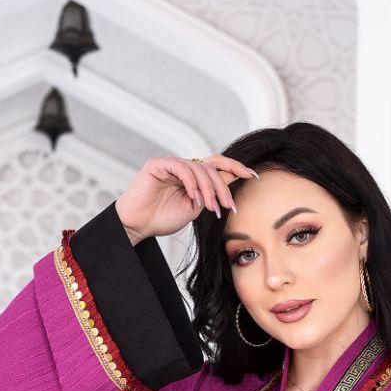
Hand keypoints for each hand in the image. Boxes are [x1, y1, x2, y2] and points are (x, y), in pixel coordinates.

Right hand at [115, 154, 258, 243]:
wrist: (137, 226)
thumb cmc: (162, 219)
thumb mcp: (194, 208)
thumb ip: (209, 195)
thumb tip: (231, 182)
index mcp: (192, 177)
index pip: (217, 166)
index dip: (236, 168)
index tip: (253, 176)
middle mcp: (183, 167)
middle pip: (212, 167)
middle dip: (223, 187)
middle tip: (228, 206)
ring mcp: (171, 164)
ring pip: (200, 169)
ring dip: (209, 189)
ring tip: (209, 208)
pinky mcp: (158, 164)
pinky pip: (182, 168)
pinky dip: (192, 183)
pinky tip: (194, 198)